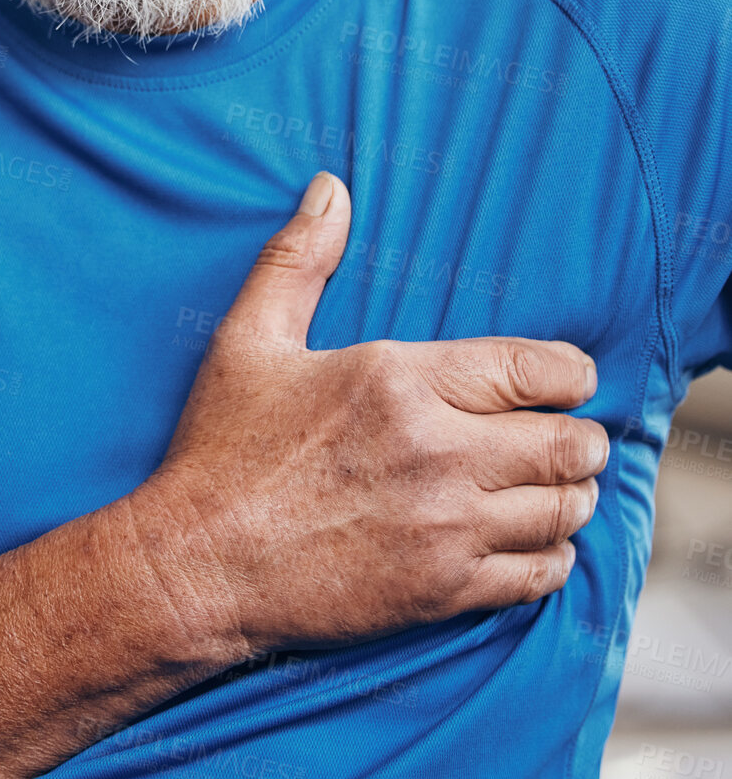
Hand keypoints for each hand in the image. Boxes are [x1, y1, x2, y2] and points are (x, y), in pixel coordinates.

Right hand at [145, 172, 608, 653]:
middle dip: (582, 437)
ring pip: (561, 510)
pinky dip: (552, 557)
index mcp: (397, 379)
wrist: (196, 566)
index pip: (532, 369)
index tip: (572, 379)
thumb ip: (299, 258)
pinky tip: (537, 544)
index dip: (571, 373)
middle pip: (565, 443)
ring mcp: (444, 525)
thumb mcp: (249, 338)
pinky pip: (538, 574)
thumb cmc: (222, 450)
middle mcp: (435, 451)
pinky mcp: (442, 590)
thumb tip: (331, 188)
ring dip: (571, 495)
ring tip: (559, 487)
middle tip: (573, 436)